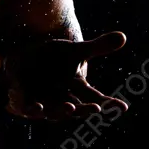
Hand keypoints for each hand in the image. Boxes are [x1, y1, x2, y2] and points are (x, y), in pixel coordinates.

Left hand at [0, 32, 129, 120]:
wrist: (24, 60)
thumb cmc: (54, 58)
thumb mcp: (75, 51)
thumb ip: (98, 47)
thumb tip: (124, 36)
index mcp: (77, 89)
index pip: (96, 98)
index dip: (109, 105)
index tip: (122, 107)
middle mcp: (62, 100)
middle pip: (77, 109)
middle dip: (86, 110)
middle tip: (98, 109)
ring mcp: (44, 102)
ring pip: (54, 112)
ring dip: (62, 111)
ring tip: (71, 108)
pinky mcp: (24, 102)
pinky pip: (28, 108)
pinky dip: (33, 109)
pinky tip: (38, 107)